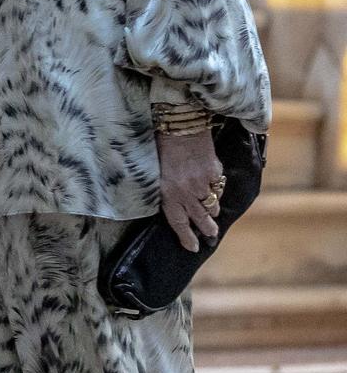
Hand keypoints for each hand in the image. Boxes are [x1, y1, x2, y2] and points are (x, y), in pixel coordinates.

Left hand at [156, 129, 223, 253]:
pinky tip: (213, 184)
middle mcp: (186, 192)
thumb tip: (174, 202)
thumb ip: (166, 189)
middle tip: (211, 236)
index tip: (192, 247)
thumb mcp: (155, 172)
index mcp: (167, 193)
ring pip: (212, 204)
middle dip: (207, 229)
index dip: (186, 237)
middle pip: (200, 218)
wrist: (179, 124)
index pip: (178, 222)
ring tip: (212, 212)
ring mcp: (202, 183)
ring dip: (212, 209)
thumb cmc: (160, 146)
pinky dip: (216, 187)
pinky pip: (218, 186)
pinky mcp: (214, 172)